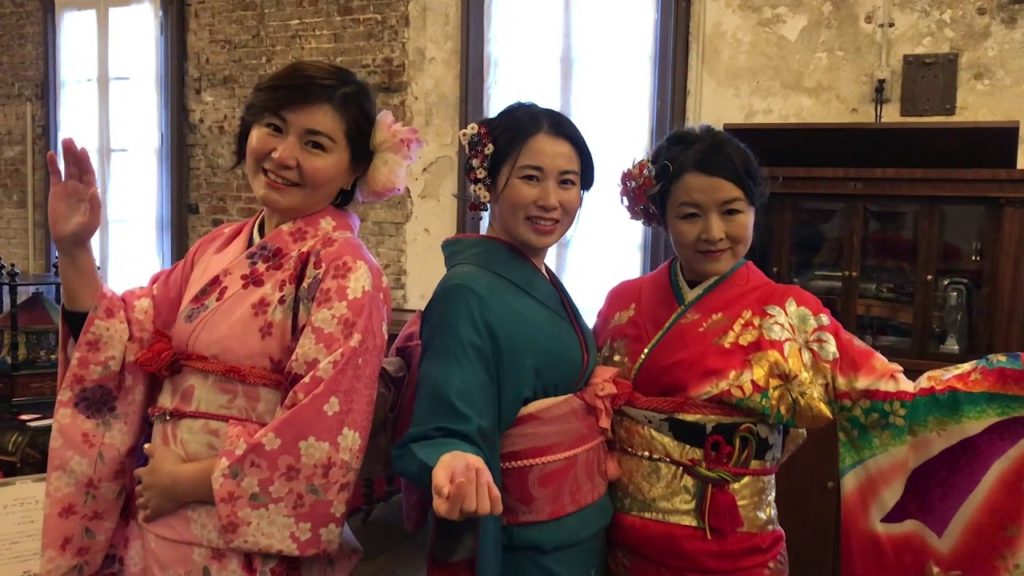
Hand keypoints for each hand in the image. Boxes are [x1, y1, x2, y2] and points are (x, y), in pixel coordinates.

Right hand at [47, 138, 100, 252]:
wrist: (70, 240)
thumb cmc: (84, 232)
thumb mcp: (92, 221)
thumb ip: (94, 205)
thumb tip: (94, 189)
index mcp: (90, 192)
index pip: (88, 173)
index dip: (86, 161)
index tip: (82, 150)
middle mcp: (80, 187)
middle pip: (78, 167)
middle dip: (74, 154)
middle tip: (70, 140)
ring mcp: (68, 188)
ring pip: (68, 168)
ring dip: (66, 155)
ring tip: (64, 141)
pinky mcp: (56, 192)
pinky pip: (55, 175)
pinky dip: (53, 165)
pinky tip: (51, 155)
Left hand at [133, 443, 186, 521]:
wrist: (180, 482)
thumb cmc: (173, 464)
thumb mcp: (162, 452)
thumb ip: (152, 449)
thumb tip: (143, 446)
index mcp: (146, 473)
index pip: (138, 473)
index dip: (139, 474)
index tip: (141, 474)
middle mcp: (145, 487)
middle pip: (138, 490)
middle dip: (140, 490)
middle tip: (143, 490)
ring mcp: (149, 500)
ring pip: (141, 503)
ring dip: (141, 503)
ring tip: (142, 504)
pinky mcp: (156, 510)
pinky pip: (148, 516)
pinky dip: (146, 517)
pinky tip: (145, 519)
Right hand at [431, 451, 502, 520]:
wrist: (463, 462)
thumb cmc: (448, 469)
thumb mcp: (440, 471)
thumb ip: (439, 481)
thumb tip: (445, 493)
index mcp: (443, 508)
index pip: (451, 511)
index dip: (457, 497)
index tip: (461, 480)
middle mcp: (459, 514)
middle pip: (469, 508)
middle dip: (471, 485)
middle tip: (469, 466)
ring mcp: (475, 513)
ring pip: (483, 509)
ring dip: (482, 487)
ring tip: (479, 469)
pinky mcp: (490, 508)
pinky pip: (496, 509)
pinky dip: (495, 496)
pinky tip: (489, 482)